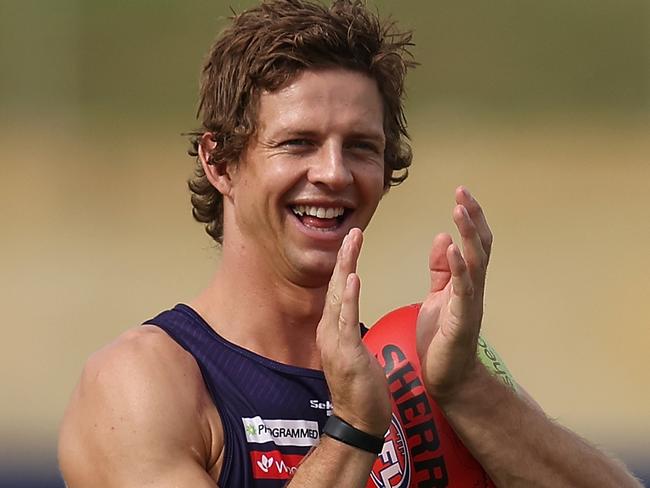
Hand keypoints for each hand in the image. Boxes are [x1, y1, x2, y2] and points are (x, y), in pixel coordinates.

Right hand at [316, 228, 391, 436]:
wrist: (359, 421)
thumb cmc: (361, 388)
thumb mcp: (353, 351)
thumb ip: (349, 330)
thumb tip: (350, 313)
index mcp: (334, 330)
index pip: (339, 290)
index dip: (345, 265)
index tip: (353, 243)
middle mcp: (330, 331)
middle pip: (336, 287)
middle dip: (344, 258)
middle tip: (353, 232)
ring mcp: (335, 342)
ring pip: (339, 297)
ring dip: (346, 268)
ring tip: (352, 243)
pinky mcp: (346, 353)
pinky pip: (347, 320)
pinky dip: (349, 297)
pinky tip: (353, 278)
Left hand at [416, 187, 492, 402]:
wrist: (447, 378)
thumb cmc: (442, 338)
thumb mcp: (438, 297)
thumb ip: (441, 270)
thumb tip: (443, 238)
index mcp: (465, 281)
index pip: (472, 242)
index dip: (469, 218)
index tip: (461, 193)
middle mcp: (474, 288)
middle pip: (479, 246)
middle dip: (472, 218)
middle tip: (463, 192)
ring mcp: (471, 303)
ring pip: (476, 262)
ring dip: (468, 235)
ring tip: (460, 210)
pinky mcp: (462, 319)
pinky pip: (463, 289)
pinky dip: (459, 267)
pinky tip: (453, 248)